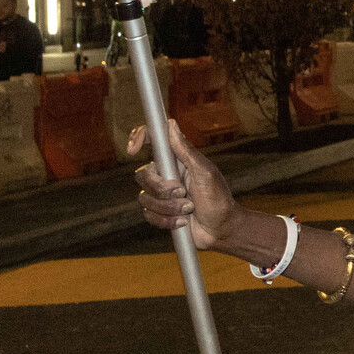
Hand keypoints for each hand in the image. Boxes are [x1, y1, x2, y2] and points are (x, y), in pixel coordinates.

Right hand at [130, 120, 236, 249]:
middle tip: (182, 192)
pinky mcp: (159, 213)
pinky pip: (148, 215)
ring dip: (168, 207)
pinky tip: (183, 221)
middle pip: (143, 175)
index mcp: (177, 160)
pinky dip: (166, 220)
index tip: (133, 150)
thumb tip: (171, 124)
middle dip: (161, 188)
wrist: (220, 229)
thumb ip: (186, 150)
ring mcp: (161, 195)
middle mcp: (166, 175)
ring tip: (189, 209)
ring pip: (145, 198)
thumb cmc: (218, 198)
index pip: (153, 142)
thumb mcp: (205, 172)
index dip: (138, 139)